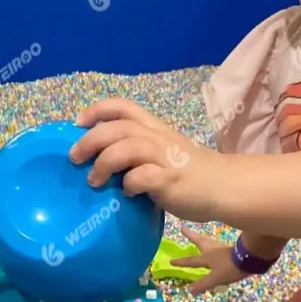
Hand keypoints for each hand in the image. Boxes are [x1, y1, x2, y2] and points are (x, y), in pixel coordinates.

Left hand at [70, 97, 225, 223]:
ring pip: (127, 148)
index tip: (78, 123)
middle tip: (75, 157)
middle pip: (118, 127)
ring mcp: (165, 158)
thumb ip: (139, 154)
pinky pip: (142, 178)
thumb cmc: (191, 173)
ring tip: (94, 180)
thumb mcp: (164, 153)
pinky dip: (128, 185)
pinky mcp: (170, 180)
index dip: (98, 110)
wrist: (225, 187)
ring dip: (104, 162)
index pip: (124, 107)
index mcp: (155, 129)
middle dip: (90, 140)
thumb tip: (102, 163)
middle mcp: (158, 139)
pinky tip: (126, 194)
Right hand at [171, 225, 249, 295]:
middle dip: (190, 236)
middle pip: (199, 241)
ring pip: (209, 241)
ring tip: (199, 236)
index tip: (171, 261)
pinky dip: (213, 242)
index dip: (181, 262)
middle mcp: (212, 250)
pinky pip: (217, 243)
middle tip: (183, 228)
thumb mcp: (216, 278)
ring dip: (202, 238)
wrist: (250, 258)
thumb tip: (189, 290)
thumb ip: (203, 284)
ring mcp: (222, 247)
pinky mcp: (230, 247)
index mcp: (207, 258)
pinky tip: (216, 245)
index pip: (191, 261)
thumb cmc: (231, 268)